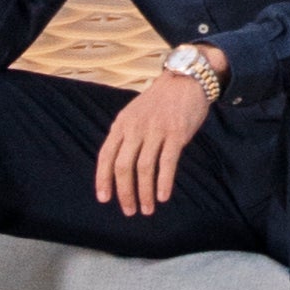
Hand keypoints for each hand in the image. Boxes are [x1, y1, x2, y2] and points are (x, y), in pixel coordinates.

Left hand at [94, 62, 214, 217]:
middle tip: (129, 210)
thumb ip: (125, 136)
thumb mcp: (134, 114)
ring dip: (144, 193)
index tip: (104, 199)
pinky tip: (163, 197)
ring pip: (144, 168)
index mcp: (121, 123)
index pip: (106, 156)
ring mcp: (156, 130)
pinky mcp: (176, 133)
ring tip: (147, 209)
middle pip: (123, 166)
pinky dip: (164, 183)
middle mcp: (135, 127)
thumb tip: (118, 168)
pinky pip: (167, 163)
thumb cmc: (160, 102)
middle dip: (124, 193)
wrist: (186, 79)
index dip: (103, 179)